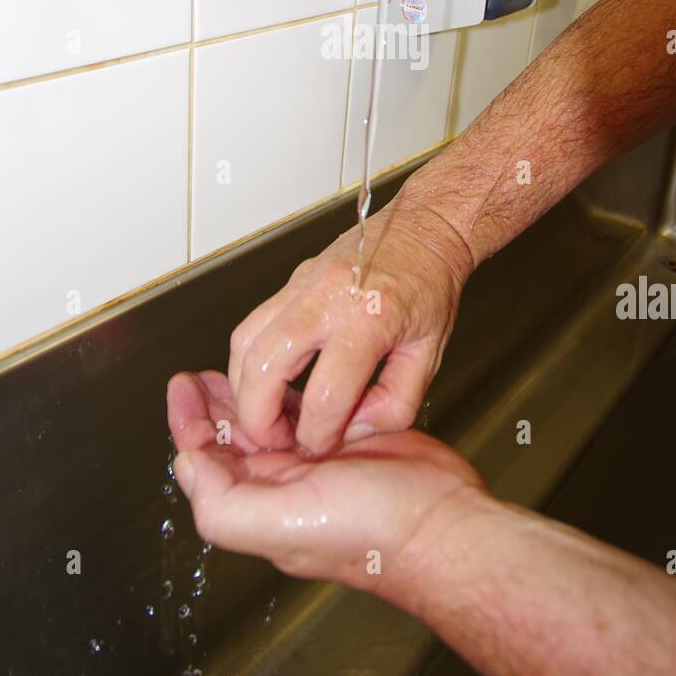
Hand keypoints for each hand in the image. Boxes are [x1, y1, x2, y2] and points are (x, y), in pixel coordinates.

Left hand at [167, 369, 483, 591]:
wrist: (443, 521)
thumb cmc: (372, 531)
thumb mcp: (284, 522)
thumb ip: (225, 502)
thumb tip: (189, 464)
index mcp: (259, 505)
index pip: (207, 461)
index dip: (189, 423)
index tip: (182, 385)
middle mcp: (282, 487)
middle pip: (232, 440)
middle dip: (212, 405)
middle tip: (197, 372)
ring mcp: (315, 464)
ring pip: (268, 423)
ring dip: (247, 395)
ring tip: (227, 369)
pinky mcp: (347, 442)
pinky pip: (309, 412)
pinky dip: (290, 394)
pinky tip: (286, 375)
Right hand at [227, 194, 472, 454]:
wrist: (423, 230)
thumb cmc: (430, 287)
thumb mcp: (430, 355)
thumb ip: (394, 404)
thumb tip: (352, 430)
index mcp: (368, 320)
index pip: (325, 397)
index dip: (318, 435)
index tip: (321, 445)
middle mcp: (326, 298)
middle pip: (263, 368)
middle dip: (260, 418)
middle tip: (275, 440)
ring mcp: (302, 285)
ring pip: (245, 343)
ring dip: (245, 388)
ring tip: (267, 412)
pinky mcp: (290, 281)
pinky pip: (252, 324)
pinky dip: (250, 359)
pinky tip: (269, 379)